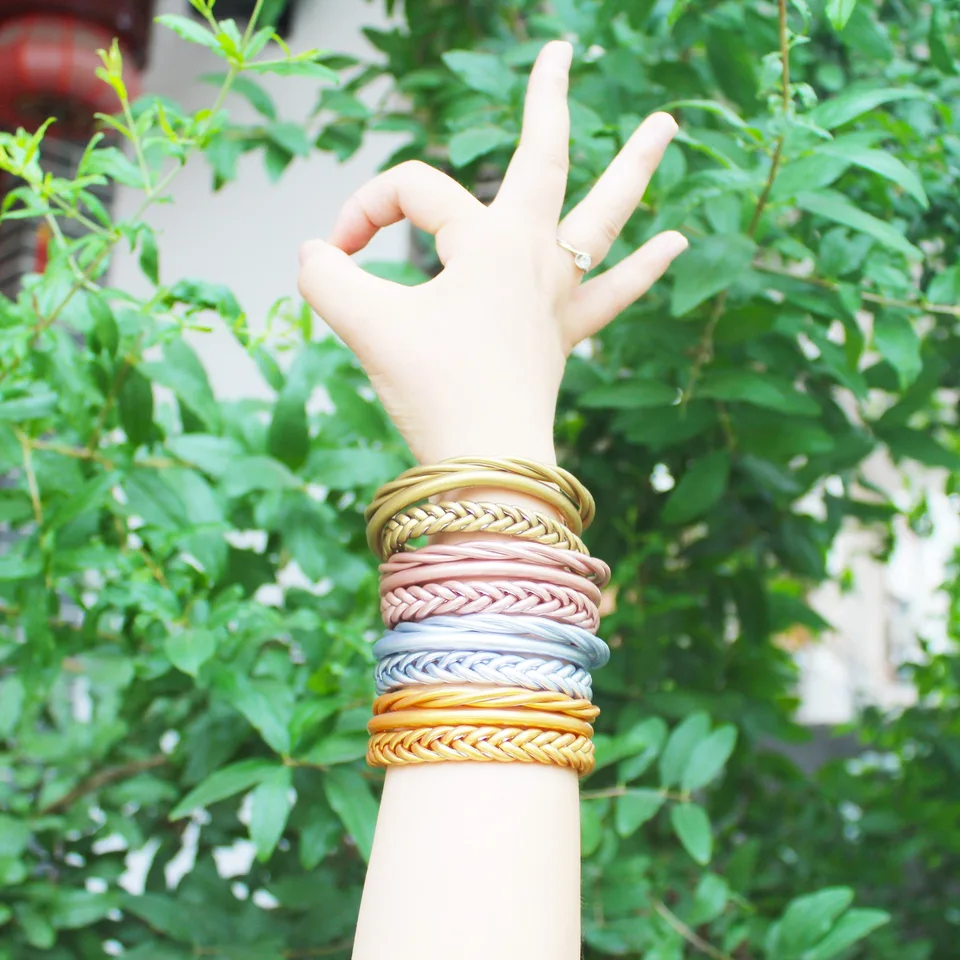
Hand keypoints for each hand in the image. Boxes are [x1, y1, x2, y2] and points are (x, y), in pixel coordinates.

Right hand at [298, 40, 685, 464]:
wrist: (486, 464)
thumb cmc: (434, 392)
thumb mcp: (365, 326)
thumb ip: (327, 277)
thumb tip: (315, 254)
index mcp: (487, 241)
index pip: (415, 192)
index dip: (366, 211)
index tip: (338, 257)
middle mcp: (532, 255)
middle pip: (546, 159)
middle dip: (548, 100)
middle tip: (562, 49)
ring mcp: (558, 294)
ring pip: (605, 218)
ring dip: (636, 169)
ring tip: (669, 125)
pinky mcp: (565, 335)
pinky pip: (613, 292)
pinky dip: (643, 267)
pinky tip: (676, 241)